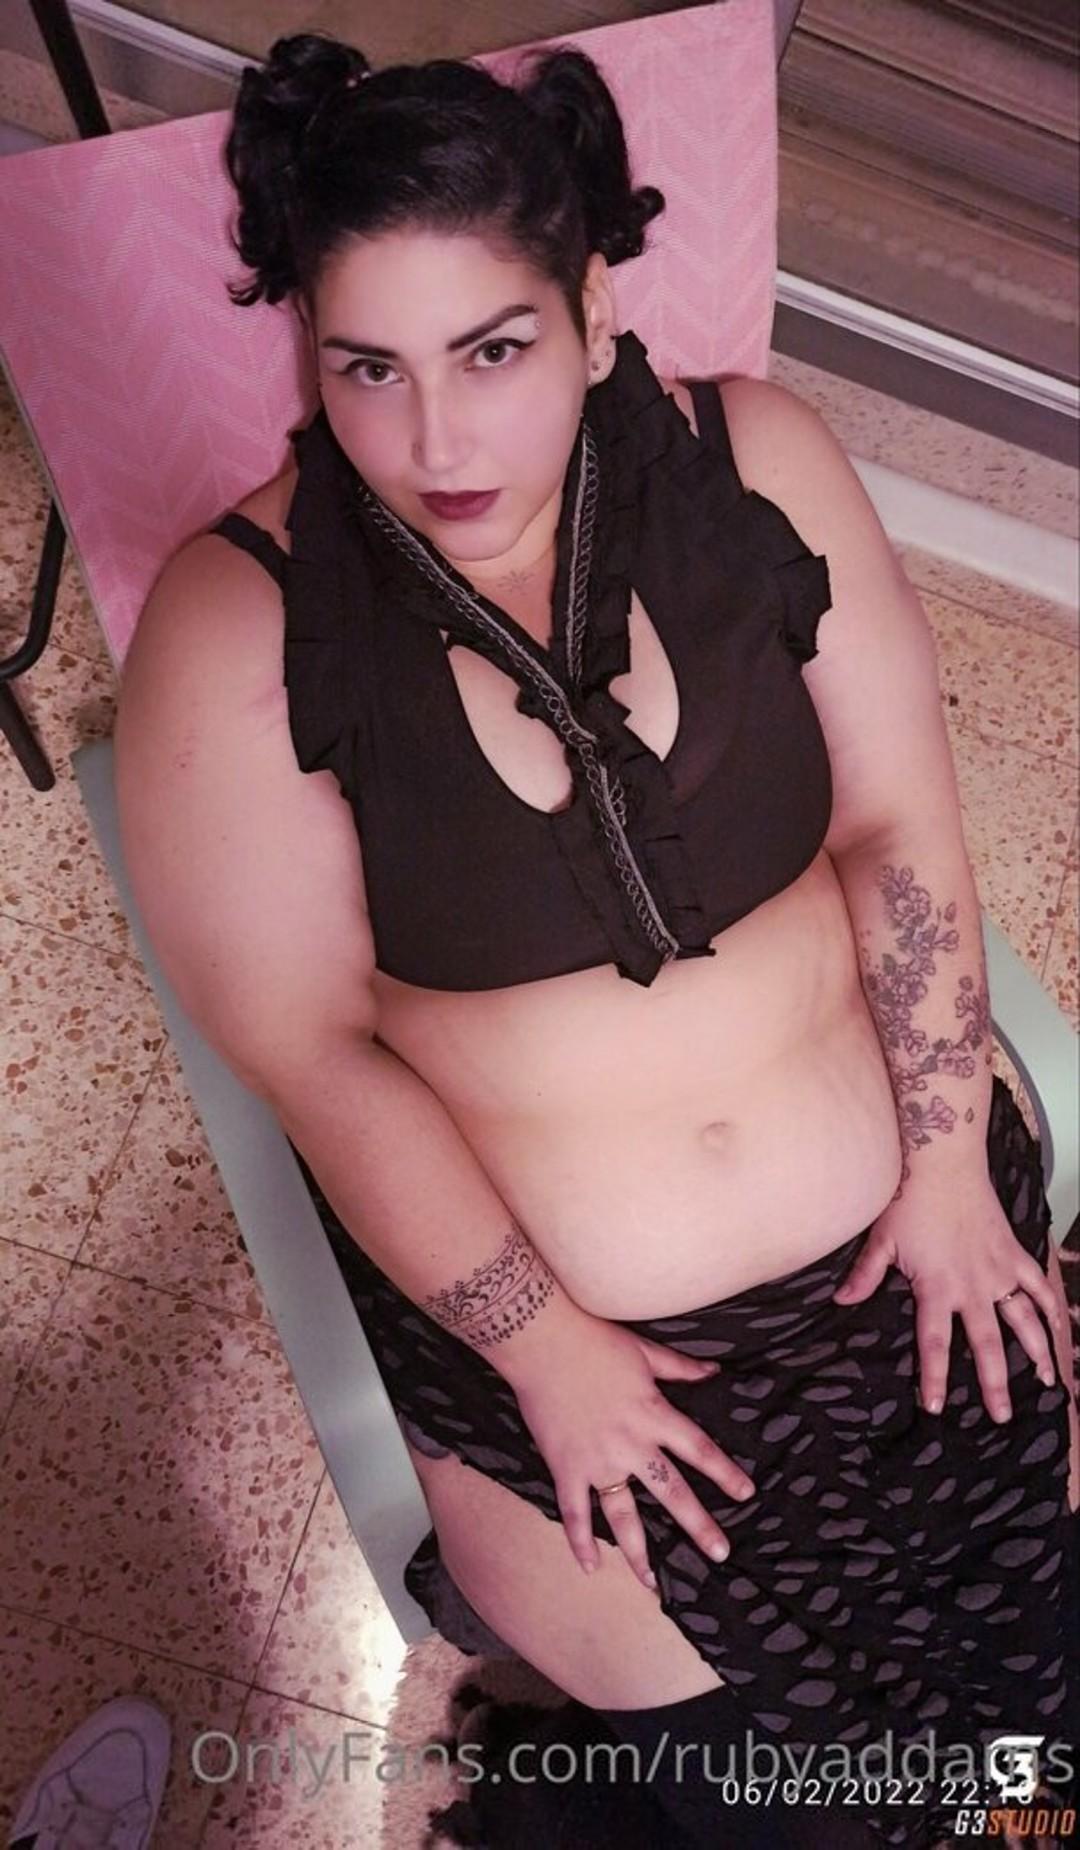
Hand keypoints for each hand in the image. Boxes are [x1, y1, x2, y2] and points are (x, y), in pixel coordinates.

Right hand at [509, 1305, 755, 1589]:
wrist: (542, 1343)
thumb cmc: (594, 1341)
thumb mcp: (644, 1352)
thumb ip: (680, 1368)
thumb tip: (714, 1371)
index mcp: (654, 1415)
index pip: (698, 1449)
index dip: (724, 1472)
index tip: (746, 1494)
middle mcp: (630, 1445)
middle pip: (672, 1492)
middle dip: (698, 1525)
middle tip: (720, 1553)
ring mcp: (597, 1461)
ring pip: (623, 1515)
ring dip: (639, 1551)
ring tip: (653, 1583)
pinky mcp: (565, 1468)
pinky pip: (574, 1513)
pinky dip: (580, 1542)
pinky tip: (591, 1567)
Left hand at [832, 1175, 1064, 1421]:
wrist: (943, 1163)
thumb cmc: (907, 1199)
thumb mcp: (880, 1240)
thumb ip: (864, 1276)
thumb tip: (840, 1301)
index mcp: (937, 1289)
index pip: (936, 1343)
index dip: (936, 1377)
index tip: (936, 1408)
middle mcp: (973, 1287)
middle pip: (987, 1345)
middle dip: (994, 1384)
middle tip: (1003, 1416)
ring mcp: (999, 1271)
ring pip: (1024, 1322)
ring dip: (1036, 1353)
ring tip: (1044, 1383)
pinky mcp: (1014, 1253)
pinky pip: (1040, 1286)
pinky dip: (1054, 1308)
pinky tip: (1063, 1331)